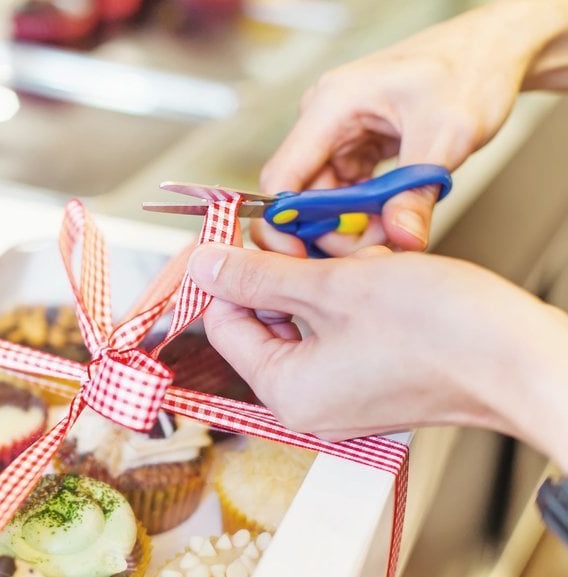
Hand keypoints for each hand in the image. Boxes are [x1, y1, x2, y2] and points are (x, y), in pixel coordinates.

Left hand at [187, 243, 567, 469]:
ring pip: (308, 313)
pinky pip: (342, 325)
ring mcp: (343, 390)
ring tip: (361, 255)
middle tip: (307, 230)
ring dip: (326, 273)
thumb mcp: (331, 286)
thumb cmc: (441, 331)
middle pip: (266, 316)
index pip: (225, 322)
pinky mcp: (373, 375)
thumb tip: (204, 266)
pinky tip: (382, 270)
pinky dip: (354, 291)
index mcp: (286, 391)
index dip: (231, 270)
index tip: (244, 231)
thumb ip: (258, 275)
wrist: (523, 358)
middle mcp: (309, 400)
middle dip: (287, 267)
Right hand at [256, 2, 560, 256]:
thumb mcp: (447, 133)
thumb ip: (417, 190)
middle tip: (369, 254)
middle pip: (302, 194)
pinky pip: (346, 191)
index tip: (303, 256)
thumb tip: (401, 238)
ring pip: (324, 198)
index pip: (282, 178)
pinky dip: (365, 213)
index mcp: (330, 106)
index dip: (284, 224)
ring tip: (389, 237)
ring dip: (351, 225)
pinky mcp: (356, 146)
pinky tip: (390, 220)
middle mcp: (324, 120)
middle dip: (330, 230)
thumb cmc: (469, 69)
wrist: (492, 49)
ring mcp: (338, 134)